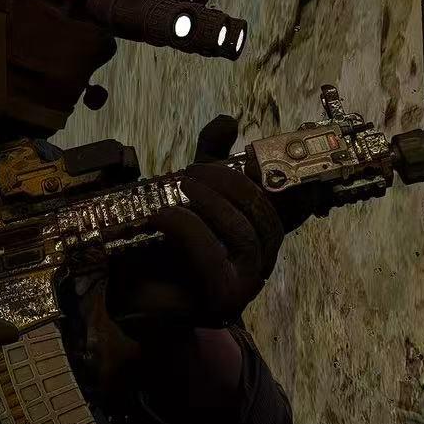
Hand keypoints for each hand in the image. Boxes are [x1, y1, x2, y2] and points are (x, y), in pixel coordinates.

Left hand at [104, 115, 283, 338]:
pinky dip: (187, 229)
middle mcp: (262, 261)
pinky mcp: (219, 300)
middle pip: (263, 214)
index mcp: (261, 235)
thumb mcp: (190, 193)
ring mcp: (245, 284)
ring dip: (209, 202)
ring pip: (242, 233)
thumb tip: (229, 122)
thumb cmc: (165, 247)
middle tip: (193, 171)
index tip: (257, 154)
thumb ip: (211, 158)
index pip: (287, 201)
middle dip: (230, 184)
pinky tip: (165, 216)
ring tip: (180, 187)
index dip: (280, 175)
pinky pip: (211, 256)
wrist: (137, 301)